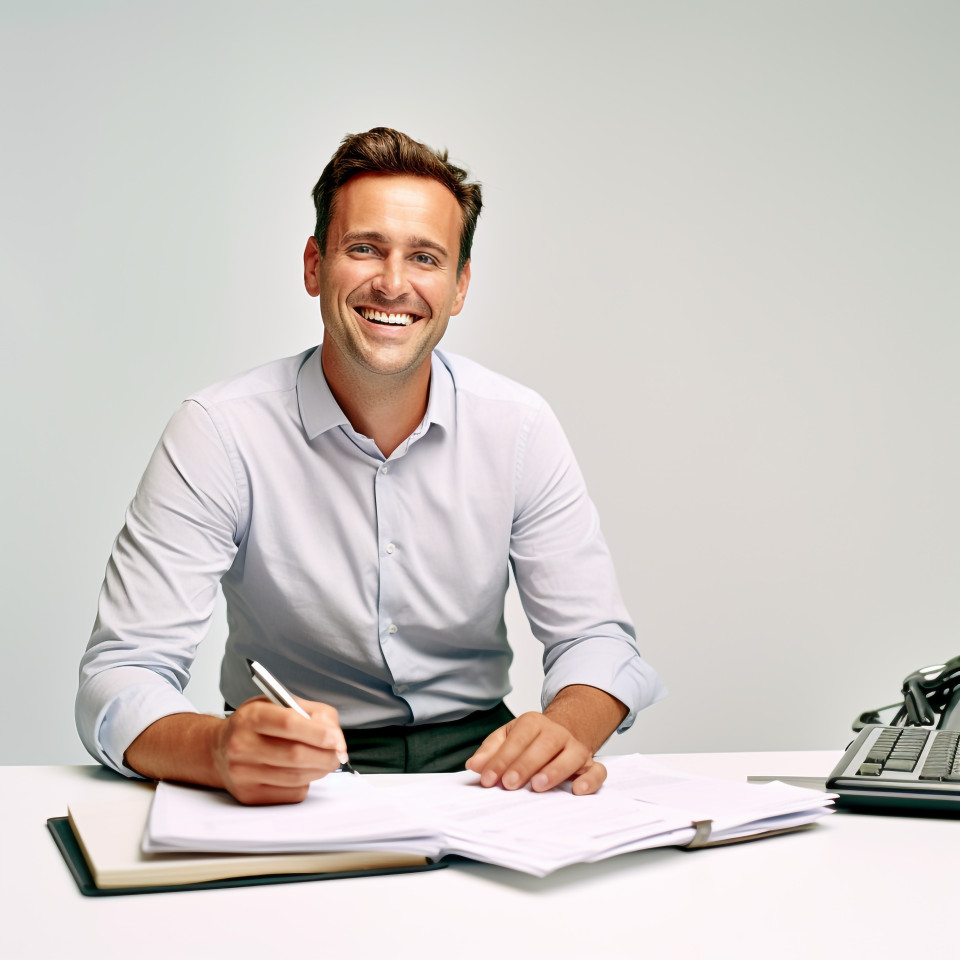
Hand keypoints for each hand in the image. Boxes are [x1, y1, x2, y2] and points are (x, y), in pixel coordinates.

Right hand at [212, 696, 346, 804]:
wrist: (219, 749)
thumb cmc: (255, 725)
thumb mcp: (279, 704)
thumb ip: (312, 713)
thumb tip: (335, 737)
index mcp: (252, 716)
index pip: (289, 724)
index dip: (318, 733)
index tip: (336, 739)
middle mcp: (242, 744)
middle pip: (295, 754)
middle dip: (326, 755)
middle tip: (338, 754)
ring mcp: (243, 772)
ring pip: (296, 777)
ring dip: (319, 770)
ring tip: (325, 762)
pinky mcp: (248, 794)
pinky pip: (291, 793)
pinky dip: (305, 783)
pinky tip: (303, 772)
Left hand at [465, 712, 606, 794]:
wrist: (563, 732)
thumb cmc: (530, 740)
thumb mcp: (507, 737)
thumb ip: (490, 751)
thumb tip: (474, 765)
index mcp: (533, 723)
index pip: (517, 739)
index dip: (501, 759)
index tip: (488, 779)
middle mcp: (557, 733)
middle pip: (544, 745)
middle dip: (525, 765)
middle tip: (510, 783)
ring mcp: (576, 748)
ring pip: (571, 755)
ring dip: (555, 770)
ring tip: (538, 786)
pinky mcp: (590, 764)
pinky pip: (597, 771)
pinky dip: (590, 781)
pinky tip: (577, 791)